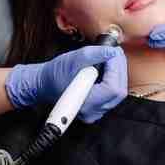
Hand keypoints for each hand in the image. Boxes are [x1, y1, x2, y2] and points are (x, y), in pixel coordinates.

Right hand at [5, 46, 127, 122]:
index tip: (114, 52)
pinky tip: (108, 68)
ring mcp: (96, 111)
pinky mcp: (98, 107)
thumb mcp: (74, 59)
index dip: (116, 68)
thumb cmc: (55, 74)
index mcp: (86, 103)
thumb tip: (113, 52)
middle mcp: (93, 112)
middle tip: (114, 52)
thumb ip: (95, 54)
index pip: (113, 88)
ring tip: (111, 58)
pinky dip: (114, 78)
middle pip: (119, 90)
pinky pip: (113, 93)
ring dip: (118, 72)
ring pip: (118, 92)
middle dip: (119, 68)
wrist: (45, 83)